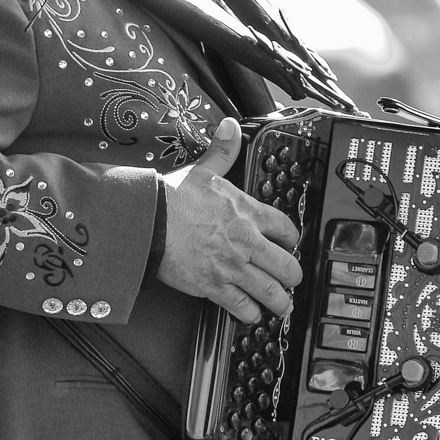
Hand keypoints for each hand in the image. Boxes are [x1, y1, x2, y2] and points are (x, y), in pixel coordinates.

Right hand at [157, 120, 300, 323]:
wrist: (147, 222)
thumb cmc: (171, 198)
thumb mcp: (202, 169)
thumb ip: (222, 151)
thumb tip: (228, 126)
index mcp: (247, 213)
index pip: (286, 229)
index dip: (292, 240)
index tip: (290, 245)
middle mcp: (246, 242)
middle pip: (287, 267)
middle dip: (292, 277)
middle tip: (290, 281)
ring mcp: (232, 267)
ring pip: (270, 292)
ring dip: (279, 302)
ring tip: (280, 305)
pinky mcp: (214, 287)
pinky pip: (243, 307)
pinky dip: (249, 313)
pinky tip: (250, 312)